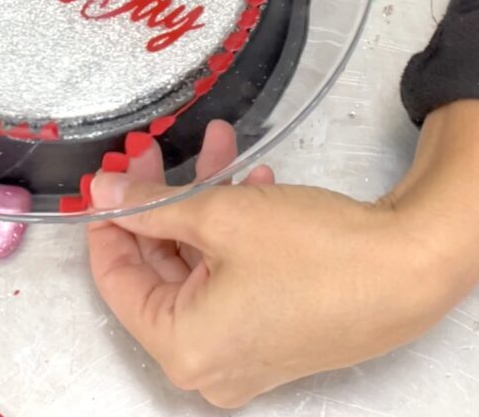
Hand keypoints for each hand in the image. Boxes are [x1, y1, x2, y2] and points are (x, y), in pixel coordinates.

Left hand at [87, 103, 478, 407]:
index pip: (116, 279)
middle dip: (161, 199)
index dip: (108, 221)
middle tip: (155, 151)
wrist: (406, 267)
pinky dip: (233, 227)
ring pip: (200, 263)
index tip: (109, 177)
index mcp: (182, 347)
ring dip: (203, 201)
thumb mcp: (217, 214)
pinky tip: (251, 179)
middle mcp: (208, 362)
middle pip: (160, 267)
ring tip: (215, 146)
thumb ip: (149, 204)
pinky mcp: (272, 331)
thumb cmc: (314, 253)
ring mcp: (243, 350)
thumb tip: (102, 191)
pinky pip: (231, 275)